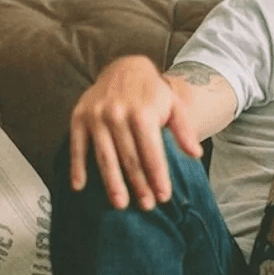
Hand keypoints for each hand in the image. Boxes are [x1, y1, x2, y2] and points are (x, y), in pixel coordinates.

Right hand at [69, 55, 201, 210]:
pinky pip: (78, 146)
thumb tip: (196, 154)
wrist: (125, 68)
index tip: (163, 197)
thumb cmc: (152, 93)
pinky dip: (77, 167)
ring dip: (112, 182)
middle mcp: (118, 114)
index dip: (157, 176)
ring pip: (105, 156)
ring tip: (120, 204)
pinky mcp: (79, 117)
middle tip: (146, 206)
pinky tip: (79, 187)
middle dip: (139, 184)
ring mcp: (96, 116)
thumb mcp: (173, 105)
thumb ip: (184, 129)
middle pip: (130, 158)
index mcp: (143, 112)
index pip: (152, 152)